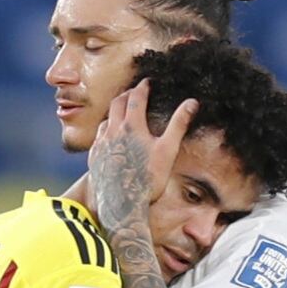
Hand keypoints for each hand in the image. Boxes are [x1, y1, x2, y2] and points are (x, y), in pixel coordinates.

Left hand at [87, 82, 195, 232]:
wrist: (121, 205)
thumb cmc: (147, 179)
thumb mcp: (168, 151)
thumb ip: (179, 124)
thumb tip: (192, 102)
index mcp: (132, 126)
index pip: (136, 97)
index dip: (143, 87)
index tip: (147, 82)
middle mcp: (113, 131)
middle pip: (117, 103)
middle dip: (127, 94)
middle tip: (134, 92)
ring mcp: (101, 144)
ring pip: (105, 119)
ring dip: (114, 112)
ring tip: (122, 112)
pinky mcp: (94, 157)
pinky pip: (97, 137)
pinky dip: (105, 129)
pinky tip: (109, 136)